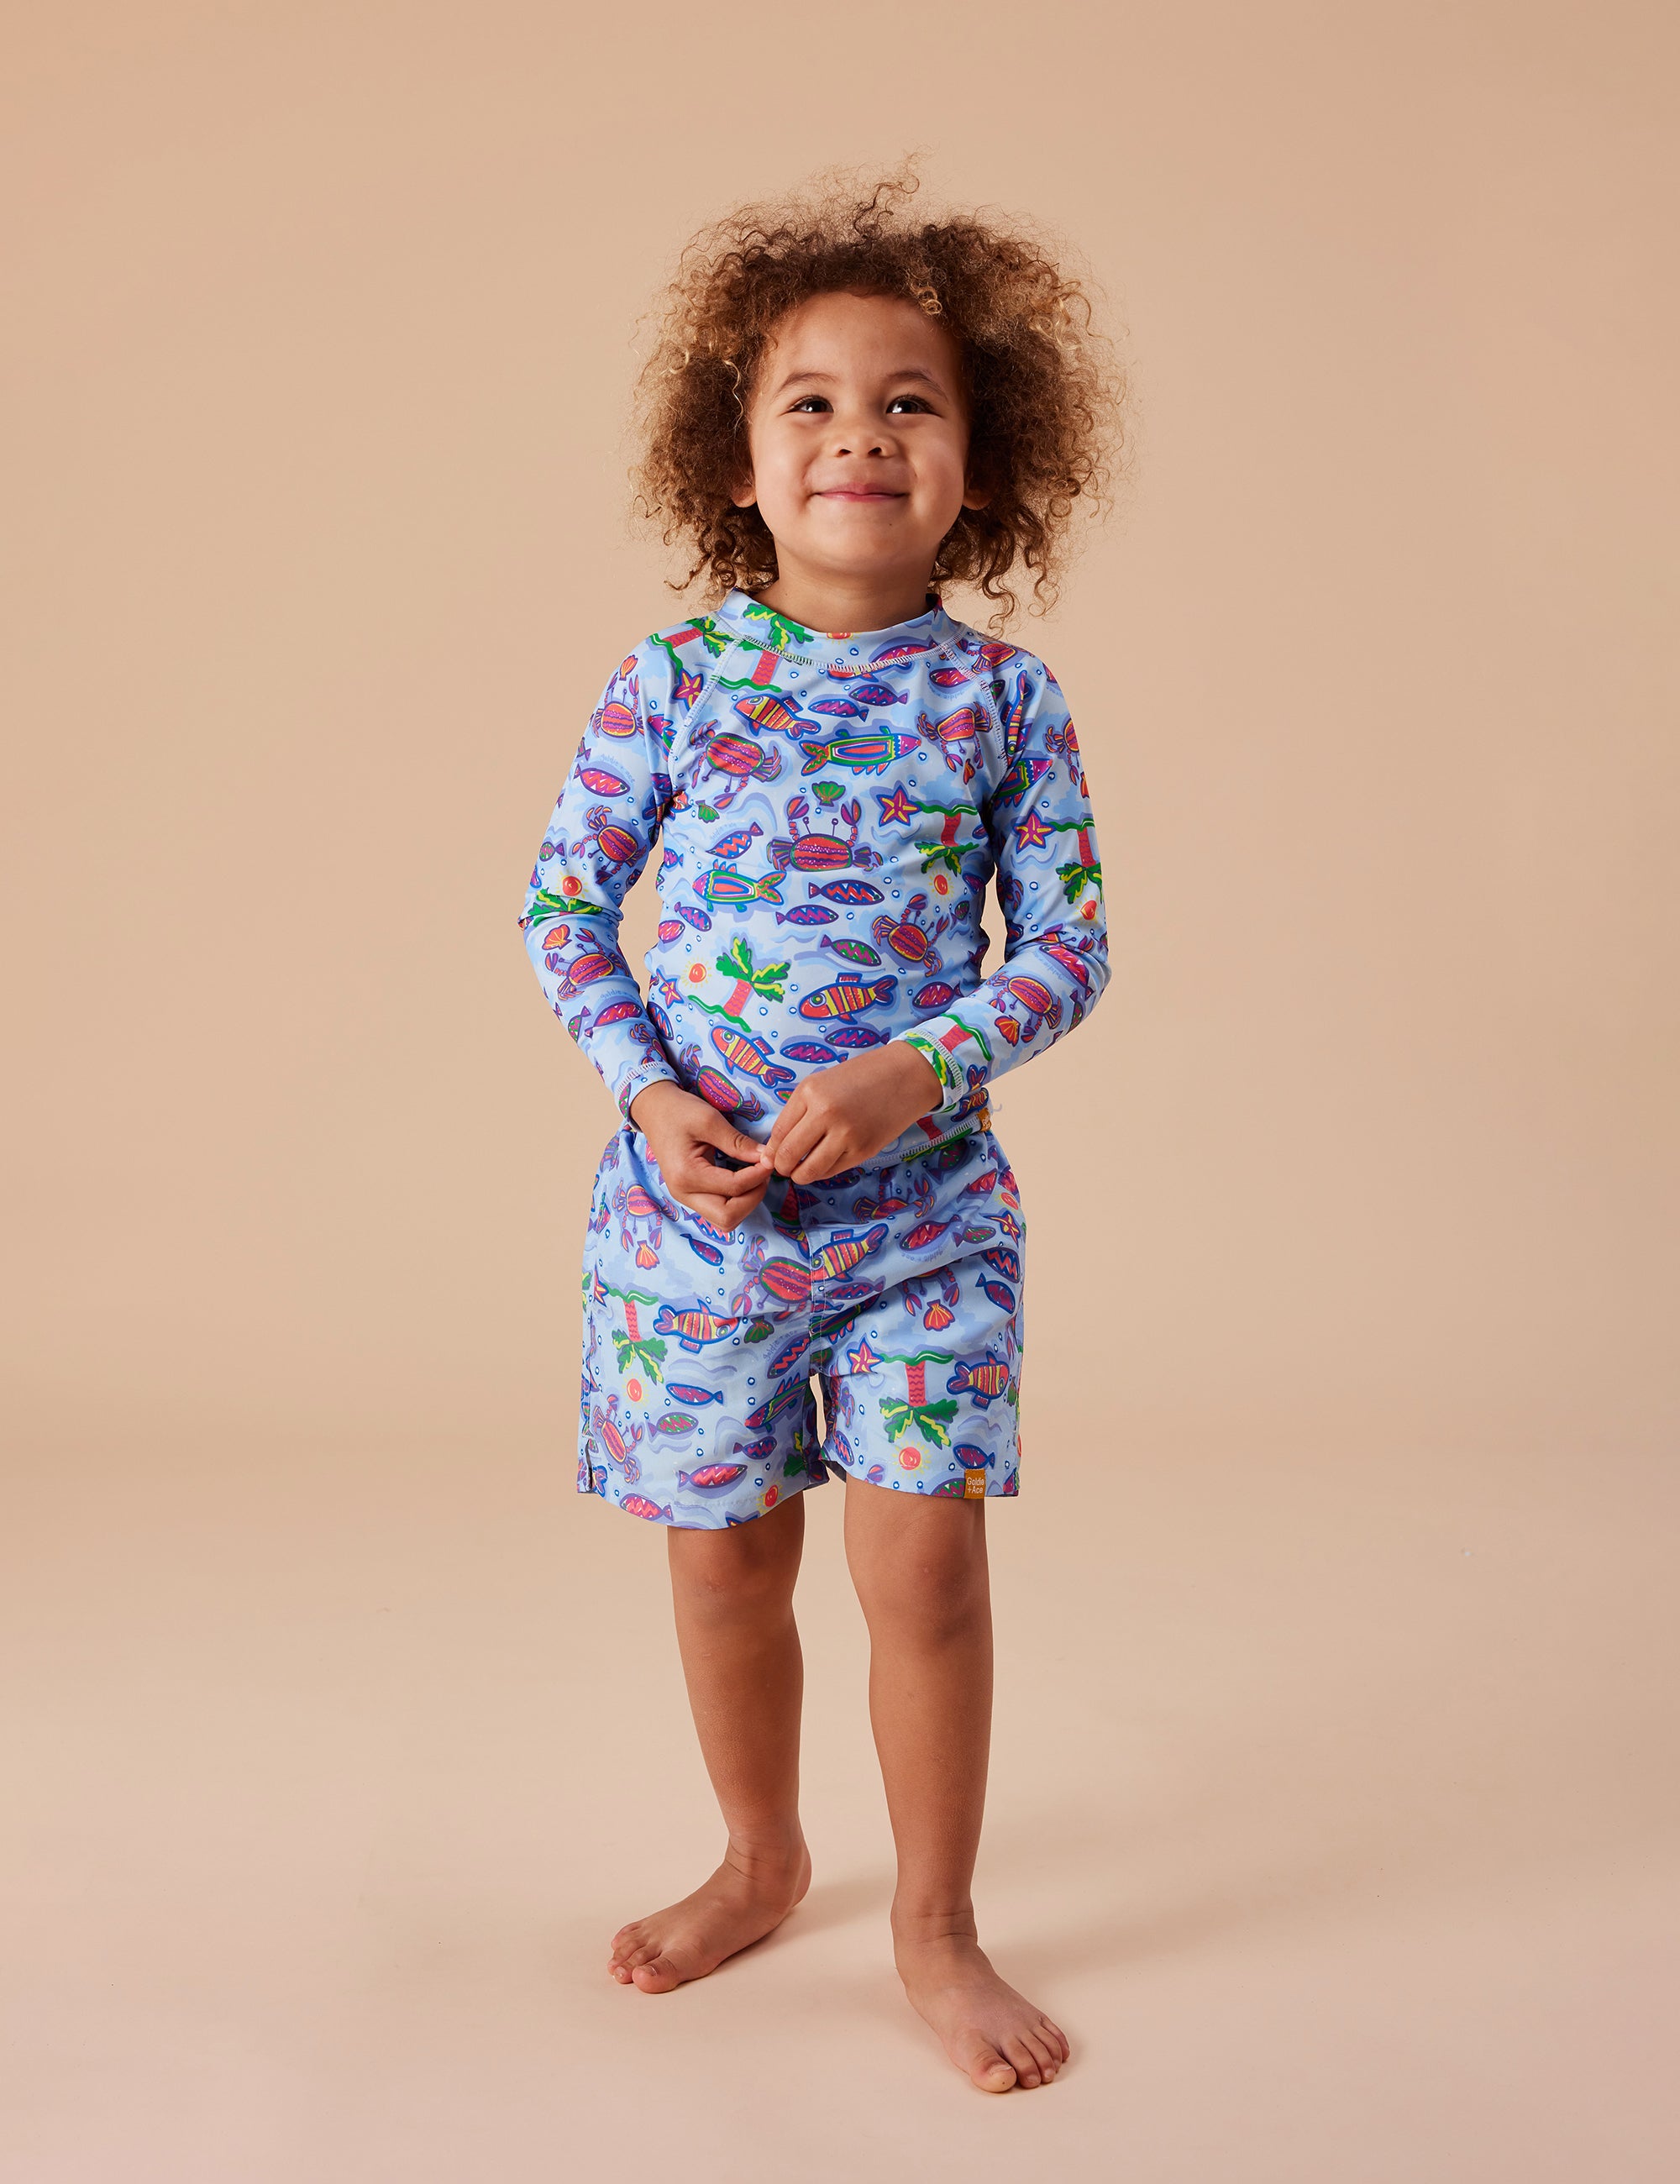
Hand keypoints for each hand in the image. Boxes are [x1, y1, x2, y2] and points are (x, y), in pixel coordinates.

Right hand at [627, 1080, 772, 1231]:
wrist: (654, 1110)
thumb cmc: (678, 1111)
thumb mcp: (709, 1120)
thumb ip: (738, 1143)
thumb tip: (766, 1158)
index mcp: (686, 1175)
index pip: (734, 1188)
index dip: (758, 1175)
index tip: (769, 1158)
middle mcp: (683, 1193)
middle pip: (728, 1218)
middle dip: (753, 1198)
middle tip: (763, 1173)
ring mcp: (686, 1198)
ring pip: (725, 1220)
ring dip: (745, 1203)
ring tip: (754, 1176)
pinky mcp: (691, 1195)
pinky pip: (719, 1210)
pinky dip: (737, 1200)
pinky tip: (743, 1178)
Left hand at [765, 1040, 943, 1183]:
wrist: (905, 1076)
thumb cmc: (861, 1077)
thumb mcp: (822, 1083)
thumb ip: (799, 1111)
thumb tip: (776, 1148)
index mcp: (810, 1092)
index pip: (778, 1132)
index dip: (772, 1151)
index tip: (771, 1157)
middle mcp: (825, 1113)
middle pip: (789, 1154)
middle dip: (782, 1167)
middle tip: (785, 1168)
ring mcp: (845, 1134)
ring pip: (808, 1170)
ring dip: (800, 1175)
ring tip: (802, 1170)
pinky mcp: (863, 1150)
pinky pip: (832, 1171)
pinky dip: (823, 1171)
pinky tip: (825, 1162)